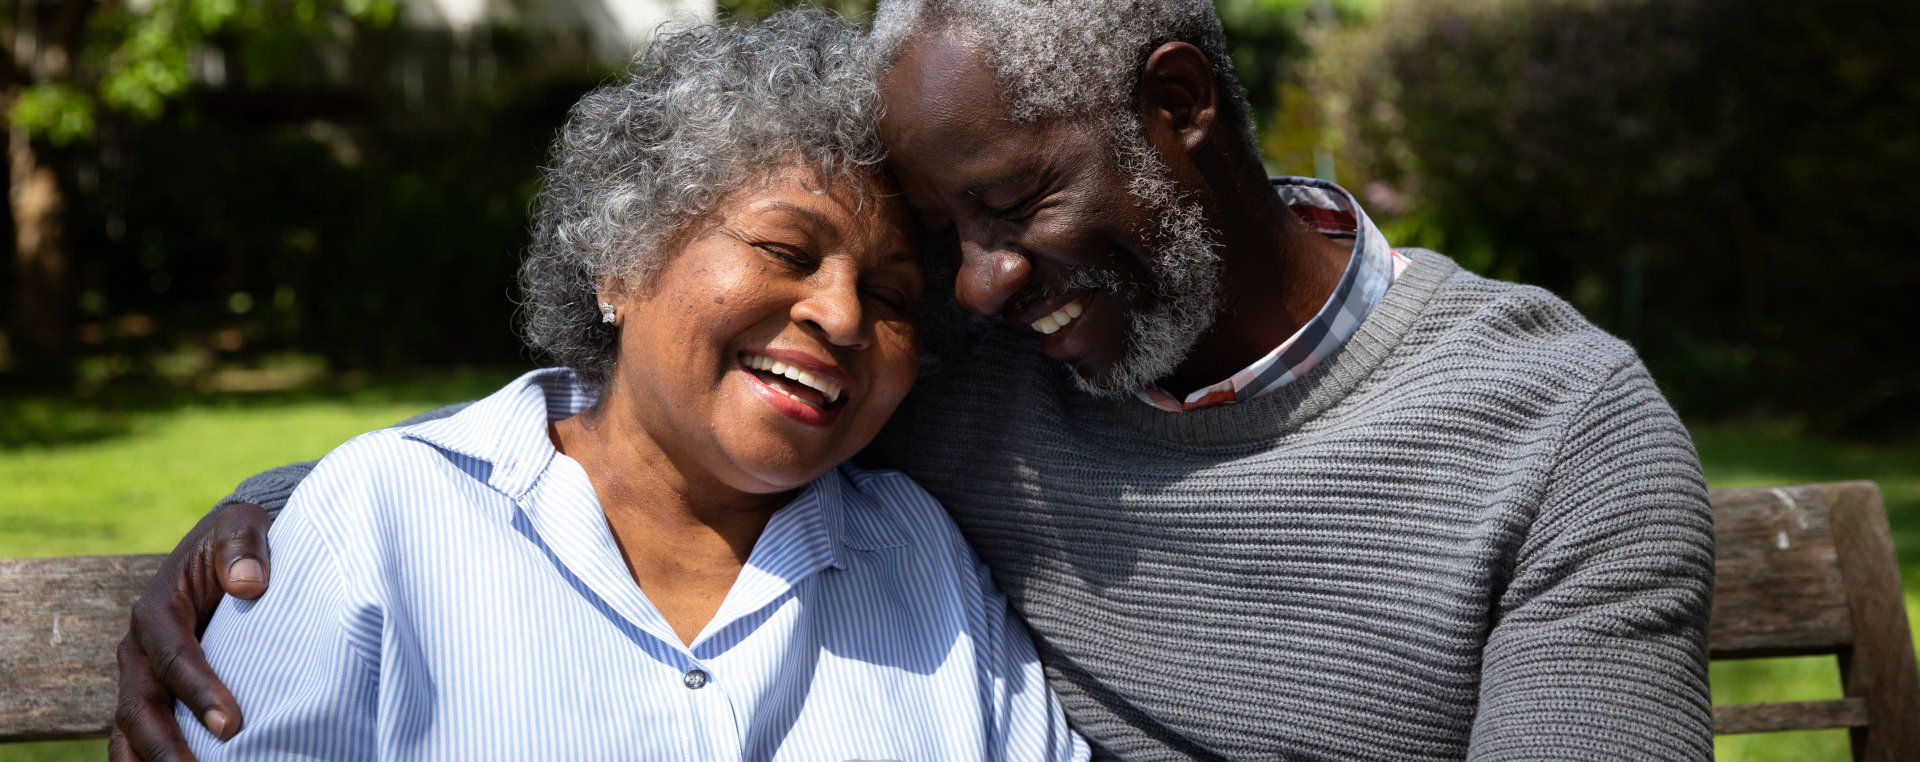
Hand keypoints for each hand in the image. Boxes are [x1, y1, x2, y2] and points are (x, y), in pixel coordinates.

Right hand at [109, 502, 272, 761]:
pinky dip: (147, 760)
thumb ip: (243, 547)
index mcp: (157, 609)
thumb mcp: (241, 527)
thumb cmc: (238, 543)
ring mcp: (143, 674)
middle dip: (166, 744)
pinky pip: (139, 735)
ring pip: (131, 727)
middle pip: (141, 704)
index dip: (199, 690)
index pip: (173, 656)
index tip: (231, 724)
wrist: (228, 551)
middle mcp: (140, 647)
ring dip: (151, 760)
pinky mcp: (156, 693)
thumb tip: (249, 583)